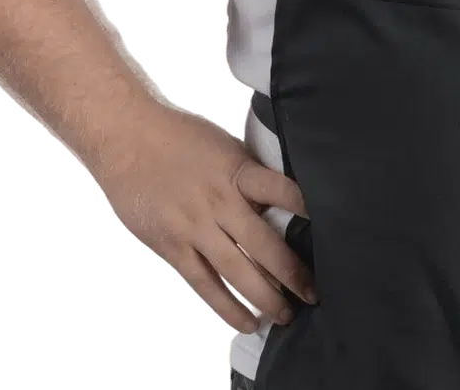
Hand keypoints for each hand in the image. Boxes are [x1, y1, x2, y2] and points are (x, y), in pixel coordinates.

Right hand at [85, 101, 318, 333]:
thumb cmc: (178, 138)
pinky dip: (226, 306)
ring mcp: (195, 228)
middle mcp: (220, 202)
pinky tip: (245, 322)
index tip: (333, 229)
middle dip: (292, 273)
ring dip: (264, 298)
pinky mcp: (173, 247)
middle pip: (263, 245)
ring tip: (286, 316)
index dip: (307, 210)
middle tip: (314, 294)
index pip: (282, 191)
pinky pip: (204, 283)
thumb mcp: (224, 147)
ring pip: (236, 272)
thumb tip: (275, 203)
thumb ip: (248, 176)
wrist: (127, 141)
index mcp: (238, 172)